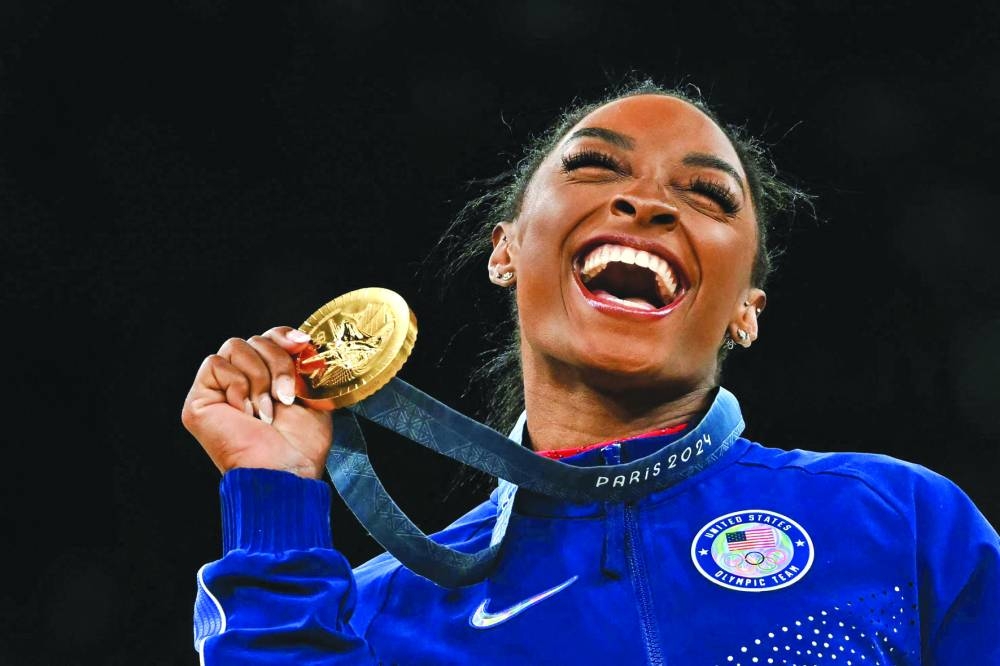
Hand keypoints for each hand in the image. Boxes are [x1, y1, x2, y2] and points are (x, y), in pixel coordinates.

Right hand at [181, 326, 333, 478]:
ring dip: (260, 378)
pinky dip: (238, 386)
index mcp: (266, 380)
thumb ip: (304, 367)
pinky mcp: (198, 399)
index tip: (301, 345)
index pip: (267, 339)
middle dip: (278, 363)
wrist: (284, 470)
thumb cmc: (300, 446)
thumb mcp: (312, 397)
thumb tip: (305, 342)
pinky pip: (216, 364)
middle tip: (286, 397)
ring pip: (235, 346)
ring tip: (266, 411)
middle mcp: (240, 383)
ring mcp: (217, 391)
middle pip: (254, 339)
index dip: (282, 336)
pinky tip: (245, 413)